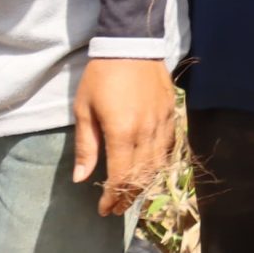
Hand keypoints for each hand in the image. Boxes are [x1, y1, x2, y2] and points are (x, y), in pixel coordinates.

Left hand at [71, 57, 176, 217]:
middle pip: (141, 175)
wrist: (131, 43)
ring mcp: (163, 122)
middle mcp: (147, 131)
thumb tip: (81, 178)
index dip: (112, 197)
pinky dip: (160, 162)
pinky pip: (169, 145)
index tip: (104, 208)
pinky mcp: (172, 113)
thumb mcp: (84, 110)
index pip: (120, 176)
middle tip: (116, 207)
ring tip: (132, 193)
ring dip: (145, 183)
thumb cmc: (101, 76)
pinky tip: (150, 168)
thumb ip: (86, 146)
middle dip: (128, 195)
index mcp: (122, 132)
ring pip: (159, 164)